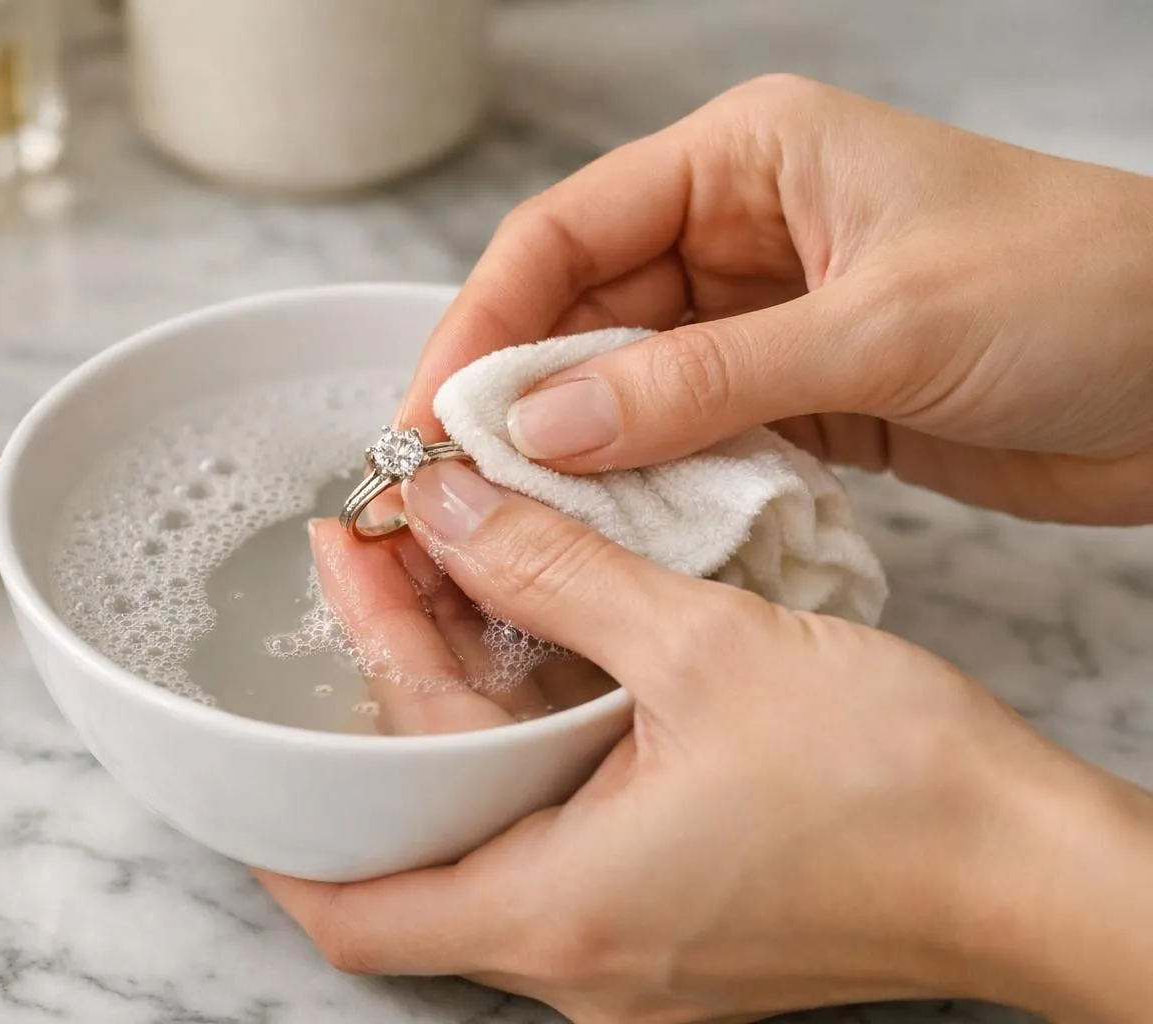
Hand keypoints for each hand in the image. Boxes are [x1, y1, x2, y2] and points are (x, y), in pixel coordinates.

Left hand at [258, 462, 1152, 1022]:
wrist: (1038, 869)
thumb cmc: (899, 786)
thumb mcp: (703, 647)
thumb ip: (553, 569)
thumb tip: (444, 506)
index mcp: (560, 910)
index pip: (351, 909)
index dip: (278, 823)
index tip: (256, 706)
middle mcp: (582, 955)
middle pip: (419, 843)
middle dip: (381, 706)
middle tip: (374, 567)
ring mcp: (631, 947)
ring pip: (491, 832)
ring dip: (460, 715)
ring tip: (443, 574)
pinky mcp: (678, 921)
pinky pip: (563, 838)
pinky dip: (530, 750)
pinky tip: (537, 645)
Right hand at [398, 74, 1152, 525]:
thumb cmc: (1085, 291)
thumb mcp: (879, 330)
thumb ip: (701, 382)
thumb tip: (541, 427)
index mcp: (748, 158)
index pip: (567, 231)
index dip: (483, 322)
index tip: (428, 413)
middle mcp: (742, 230)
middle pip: (580, 312)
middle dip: (513, 397)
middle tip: (449, 486)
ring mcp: (766, 320)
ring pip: (625, 386)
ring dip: (576, 454)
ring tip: (515, 524)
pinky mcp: (798, 397)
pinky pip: (688, 439)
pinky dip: (648, 486)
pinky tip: (611, 532)